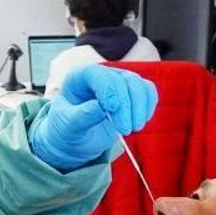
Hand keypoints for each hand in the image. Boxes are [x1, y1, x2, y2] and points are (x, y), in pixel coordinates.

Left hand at [28, 65, 158, 171]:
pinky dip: (148, 106)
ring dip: (140, 107)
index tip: (112, 110)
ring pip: (138, 84)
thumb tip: (100, 107)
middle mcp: (101, 75)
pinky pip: (147, 91)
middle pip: (122, 80)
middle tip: (125, 130)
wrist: (75, 140)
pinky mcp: (131, 93)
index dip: (108, 89)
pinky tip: (140, 122)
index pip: (97, 74)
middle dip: (127, 106)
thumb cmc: (67, 131)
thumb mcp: (68, 127)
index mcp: (79, 78)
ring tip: (134, 129)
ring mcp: (118, 82)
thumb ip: (82, 116)